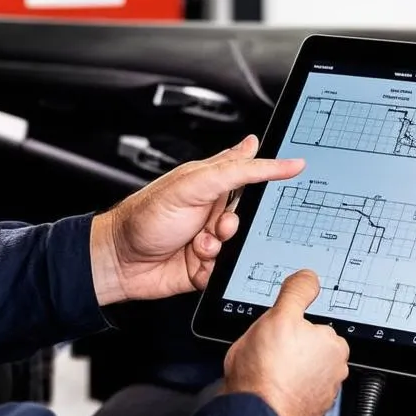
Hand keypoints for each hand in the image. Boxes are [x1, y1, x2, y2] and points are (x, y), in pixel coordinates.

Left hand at [90, 135, 304, 304]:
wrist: (118, 261)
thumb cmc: (145, 216)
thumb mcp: (192, 184)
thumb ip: (232, 168)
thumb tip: (258, 144)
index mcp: (212, 184)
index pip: (252, 174)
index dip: (272, 173)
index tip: (296, 168)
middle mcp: (214, 210)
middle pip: (252, 215)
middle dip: (238, 222)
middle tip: (221, 223)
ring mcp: (212, 239)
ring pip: (242, 245)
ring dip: (223, 246)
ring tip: (200, 244)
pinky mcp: (208, 267)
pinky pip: (229, 270)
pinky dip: (215, 267)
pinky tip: (195, 260)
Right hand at [222, 269, 349, 415]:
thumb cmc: (265, 371)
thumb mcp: (279, 316)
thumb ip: (297, 292)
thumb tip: (309, 277)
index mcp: (333, 345)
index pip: (312, 326)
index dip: (289, 328)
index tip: (276, 336)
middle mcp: (336, 371)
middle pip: (308, 349)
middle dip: (290, 350)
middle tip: (269, 354)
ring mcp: (324, 394)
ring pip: (302, 372)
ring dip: (288, 372)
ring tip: (267, 374)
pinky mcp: (311, 413)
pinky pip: (297, 393)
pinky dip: (286, 391)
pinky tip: (270, 390)